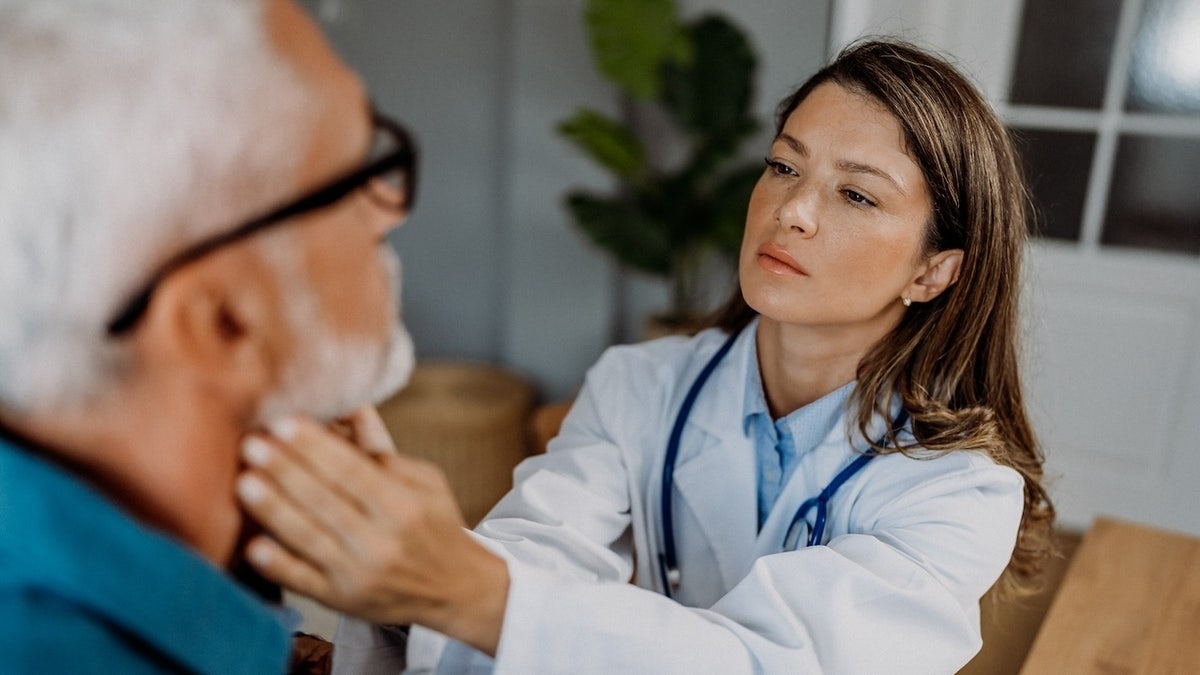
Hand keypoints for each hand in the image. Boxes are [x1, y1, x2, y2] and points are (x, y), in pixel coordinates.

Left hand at [237, 407, 508, 655]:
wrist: (453, 590)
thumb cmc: (433, 524)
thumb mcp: (424, 481)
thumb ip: (382, 448)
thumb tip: (350, 405)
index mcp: (404, 505)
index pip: (351, 470)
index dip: (314, 446)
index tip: (282, 422)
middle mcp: (382, 541)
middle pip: (324, 499)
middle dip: (285, 469)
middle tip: (251, 443)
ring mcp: (359, 574)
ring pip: (308, 537)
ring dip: (273, 509)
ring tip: (244, 481)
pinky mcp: (341, 601)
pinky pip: (302, 582)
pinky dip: (277, 564)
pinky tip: (253, 544)